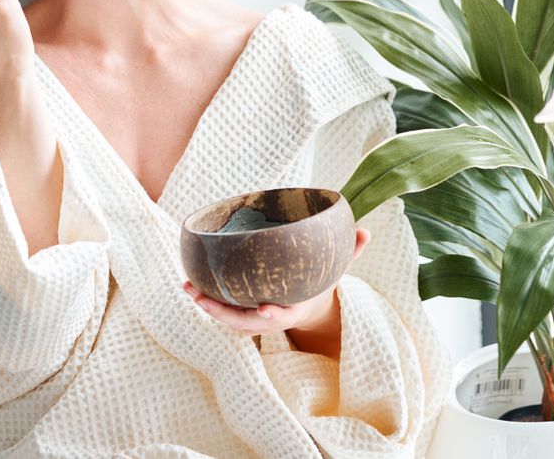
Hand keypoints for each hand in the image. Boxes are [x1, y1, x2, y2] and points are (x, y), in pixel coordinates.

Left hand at [182, 227, 370, 333]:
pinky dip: (207, 300)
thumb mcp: (335, 272)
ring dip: (207, 306)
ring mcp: (256, 319)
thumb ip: (348, 253)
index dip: (273, 315)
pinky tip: (190, 284)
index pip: (283, 317)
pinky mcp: (244, 314)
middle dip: (222, 313)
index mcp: (294, 309)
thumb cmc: (319, 284)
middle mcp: (272, 318)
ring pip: (229, 319)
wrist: (309, 308)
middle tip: (200, 296)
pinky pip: (225, 311)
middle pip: (245, 323)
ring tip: (187, 287)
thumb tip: (366, 231)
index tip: (264, 310)